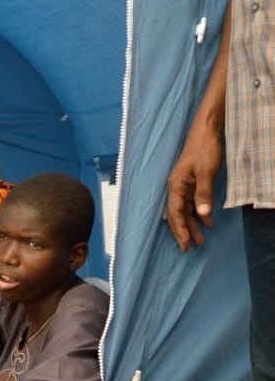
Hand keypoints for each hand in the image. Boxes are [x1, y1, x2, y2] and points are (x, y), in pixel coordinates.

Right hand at [165, 119, 223, 250]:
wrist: (206, 132)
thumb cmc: (204, 150)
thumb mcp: (207, 172)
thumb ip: (204, 193)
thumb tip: (202, 214)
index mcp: (175, 186)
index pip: (174, 213)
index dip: (179, 229)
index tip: (184, 243)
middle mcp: (176, 188)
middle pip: (177, 214)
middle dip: (183, 231)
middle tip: (188, 248)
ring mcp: (184, 185)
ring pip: (185, 210)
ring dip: (192, 224)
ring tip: (199, 240)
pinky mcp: (192, 183)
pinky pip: (193, 202)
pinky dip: (199, 213)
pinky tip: (207, 221)